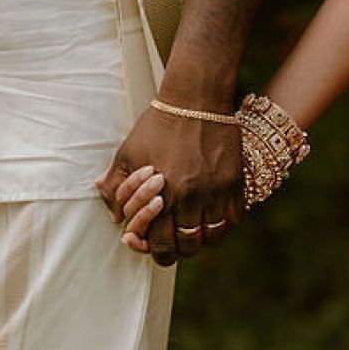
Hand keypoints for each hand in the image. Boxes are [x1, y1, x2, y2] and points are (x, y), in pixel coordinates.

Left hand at [96, 106, 243, 266]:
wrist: (194, 99)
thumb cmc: (157, 125)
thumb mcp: (127, 153)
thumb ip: (116, 187)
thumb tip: (114, 215)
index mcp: (161, 195)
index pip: (160, 244)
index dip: (153, 250)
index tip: (150, 243)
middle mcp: (190, 198)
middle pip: (188, 246)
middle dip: (178, 248)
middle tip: (173, 240)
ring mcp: (215, 191)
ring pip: (212, 236)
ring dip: (201, 237)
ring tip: (193, 228)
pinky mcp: (234, 182)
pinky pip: (233, 218)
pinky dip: (222, 222)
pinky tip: (211, 214)